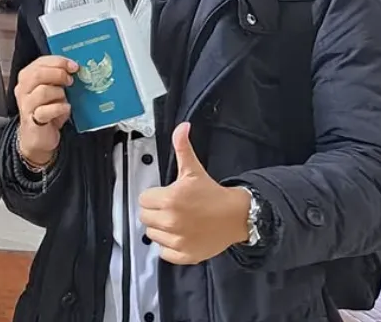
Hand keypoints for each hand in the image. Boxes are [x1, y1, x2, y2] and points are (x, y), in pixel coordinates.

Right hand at [14, 56, 76, 168]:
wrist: (38, 136)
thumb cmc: (47, 110)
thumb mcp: (52, 90)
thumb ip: (57, 78)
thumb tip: (75, 68)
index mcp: (27, 77)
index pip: (40, 62)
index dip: (58, 61)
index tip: (74, 66)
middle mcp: (23, 89)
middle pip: (38, 74)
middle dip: (58, 74)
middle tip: (70, 81)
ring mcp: (26, 104)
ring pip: (43, 91)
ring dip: (59, 94)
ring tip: (65, 99)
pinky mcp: (32, 120)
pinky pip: (46, 110)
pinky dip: (60, 108)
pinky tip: (65, 109)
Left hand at [138, 123, 251, 265]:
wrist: (237, 216)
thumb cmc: (212, 193)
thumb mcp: (193, 170)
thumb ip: (182, 147)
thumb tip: (182, 126)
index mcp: (170, 199)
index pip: (143, 199)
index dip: (154, 196)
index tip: (166, 196)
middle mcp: (171, 221)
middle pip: (145, 217)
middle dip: (156, 211)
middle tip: (172, 208)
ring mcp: (178, 240)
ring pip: (152, 235)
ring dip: (161, 229)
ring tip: (178, 221)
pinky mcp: (185, 255)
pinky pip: (164, 253)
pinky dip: (170, 247)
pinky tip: (182, 235)